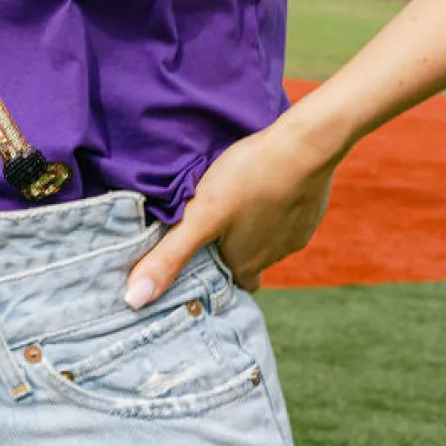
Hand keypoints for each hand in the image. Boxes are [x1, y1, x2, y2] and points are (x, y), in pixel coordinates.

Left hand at [124, 112, 338, 303]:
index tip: (197, 264)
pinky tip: (261, 188)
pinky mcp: (311, 211)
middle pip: (247, 263)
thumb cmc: (249, 178)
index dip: (211, 278)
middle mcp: (273, 256)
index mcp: (245, 263)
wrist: (307, 145)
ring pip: (268, 241)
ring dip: (252, 229)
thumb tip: (134, 300)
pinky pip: (289, 218)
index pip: (227, 285)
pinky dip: (275, 209)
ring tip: (232, 206)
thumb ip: (168, 256)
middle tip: (210, 231)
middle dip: (229, 252)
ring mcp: (296, 234)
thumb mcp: (200, 216)